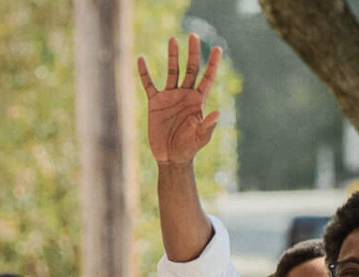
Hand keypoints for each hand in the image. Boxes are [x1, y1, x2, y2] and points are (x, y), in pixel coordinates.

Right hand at [139, 35, 221, 165]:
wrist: (170, 157)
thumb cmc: (189, 148)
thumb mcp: (200, 138)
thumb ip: (208, 125)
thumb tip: (218, 113)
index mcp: (198, 101)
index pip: (207, 78)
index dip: (213, 64)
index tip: (218, 48)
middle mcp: (185, 95)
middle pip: (190, 69)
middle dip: (193, 53)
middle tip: (194, 36)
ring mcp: (170, 97)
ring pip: (172, 72)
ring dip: (173, 56)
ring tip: (172, 39)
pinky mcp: (155, 103)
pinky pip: (149, 84)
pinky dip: (144, 73)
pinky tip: (141, 60)